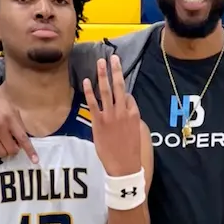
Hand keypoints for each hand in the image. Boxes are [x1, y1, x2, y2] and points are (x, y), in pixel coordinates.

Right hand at [0, 85, 37, 163]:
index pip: (22, 139)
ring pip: (1, 153)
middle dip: (15, 150)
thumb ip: (19, 124)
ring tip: (5, 144)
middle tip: (14, 144)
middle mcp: (0, 127)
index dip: (30, 151)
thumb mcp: (12, 108)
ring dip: (6, 152)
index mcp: (10, 119)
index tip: (35, 160)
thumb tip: (24, 139)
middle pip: (12, 150)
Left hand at [84, 56, 141, 177]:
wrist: (124, 166)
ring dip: (103, 75)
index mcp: (134, 114)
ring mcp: (110, 116)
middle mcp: (123, 112)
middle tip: (113, 57)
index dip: (122, 92)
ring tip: (101, 62)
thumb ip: (132, 121)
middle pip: (119, 86)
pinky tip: (86, 81)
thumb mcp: (137, 133)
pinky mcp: (99, 122)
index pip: (127, 96)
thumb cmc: (131, 152)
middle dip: (116, 70)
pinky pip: (93, 103)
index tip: (118, 87)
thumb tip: (129, 113)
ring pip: (106, 90)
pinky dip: (89, 91)